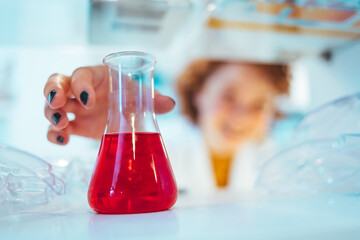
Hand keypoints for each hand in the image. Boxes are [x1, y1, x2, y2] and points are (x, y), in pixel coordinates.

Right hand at [43, 65, 174, 144]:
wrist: (127, 114)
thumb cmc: (131, 95)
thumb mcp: (141, 95)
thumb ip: (153, 98)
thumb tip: (170, 104)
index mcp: (97, 77)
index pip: (81, 74)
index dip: (80, 85)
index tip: (88, 99)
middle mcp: (81, 90)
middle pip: (56, 83)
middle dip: (53, 92)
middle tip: (58, 103)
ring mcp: (76, 108)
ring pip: (52, 106)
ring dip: (52, 114)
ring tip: (63, 125)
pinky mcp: (75, 126)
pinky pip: (56, 129)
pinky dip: (54, 134)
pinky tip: (63, 140)